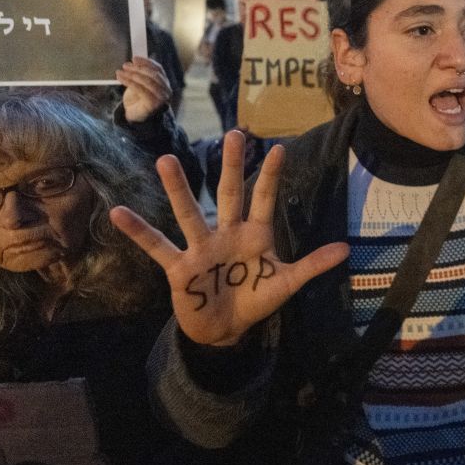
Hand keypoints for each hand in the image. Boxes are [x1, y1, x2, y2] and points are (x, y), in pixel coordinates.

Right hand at [110, 131, 348, 345]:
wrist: (225, 330)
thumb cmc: (254, 300)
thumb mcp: (286, 283)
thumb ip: (312, 265)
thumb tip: (346, 249)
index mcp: (254, 235)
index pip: (264, 199)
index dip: (271, 176)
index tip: (278, 148)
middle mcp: (226, 233)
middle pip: (228, 194)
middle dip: (231, 166)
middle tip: (234, 134)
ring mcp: (201, 247)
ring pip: (189, 212)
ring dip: (178, 188)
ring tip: (166, 160)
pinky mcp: (180, 267)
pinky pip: (157, 246)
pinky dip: (139, 232)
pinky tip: (118, 213)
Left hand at [116, 56, 170, 122]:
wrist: (135, 116)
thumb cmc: (138, 99)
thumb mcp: (140, 83)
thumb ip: (140, 73)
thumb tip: (134, 61)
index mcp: (165, 83)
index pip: (159, 69)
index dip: (147, 62)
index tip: (135, 58)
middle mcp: (167, 90)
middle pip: (153, 74)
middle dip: (138, 68)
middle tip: (125, 65)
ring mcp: (162, 98)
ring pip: (147, 81)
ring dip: (132, 75)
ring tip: (120, 72)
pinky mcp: (153, 104)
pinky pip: (141, 90)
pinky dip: (129, 82)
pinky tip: (121, 78)